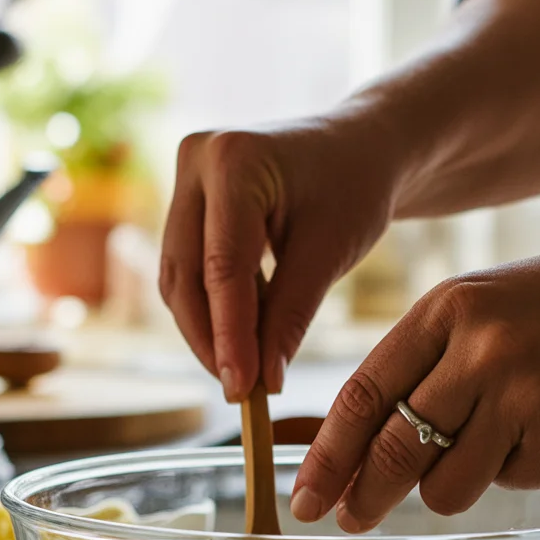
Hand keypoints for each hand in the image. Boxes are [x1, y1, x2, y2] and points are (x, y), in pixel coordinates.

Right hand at [159, 116, 397, 400]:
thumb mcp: (331, 253)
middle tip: (240, 392)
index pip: (222, 267)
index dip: (229, 336)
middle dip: (210, 339)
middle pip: (186, 274)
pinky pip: (187, 267)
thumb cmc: (354, 188)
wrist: (360, 147)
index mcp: (234, 160)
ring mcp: (185, 177)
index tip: (242, 389)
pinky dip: (211, 308)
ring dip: (206, 329)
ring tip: (244, 372)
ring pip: (179, 276)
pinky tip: (241, 338)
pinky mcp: (187, 200)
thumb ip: (290, 316)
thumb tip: (261, 383)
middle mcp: (196, 159)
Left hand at [291, 240, 539, 531]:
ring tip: (493, 440)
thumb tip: (357, 452)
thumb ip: (418, 366)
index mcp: (449, 311)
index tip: (304, 499)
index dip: (327, 456)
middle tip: (348, 521)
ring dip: (451, 484)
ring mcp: (529, 402)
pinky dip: (516, 469)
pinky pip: (509, 485)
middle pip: (396, 452)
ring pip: (448, 488)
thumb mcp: (476, 307)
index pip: (364, 397)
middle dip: (364, 498)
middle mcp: (484, 354)